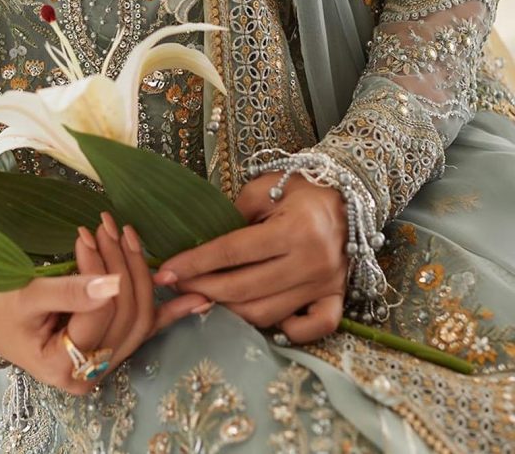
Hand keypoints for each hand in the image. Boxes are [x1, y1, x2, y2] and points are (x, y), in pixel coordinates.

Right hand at [0, 211, 208, 393]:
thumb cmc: (3, 311)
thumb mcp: (25, 297)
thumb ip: (68, 291)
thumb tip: (110, 282)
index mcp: (66, 367)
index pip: (100, 312)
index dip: (98, 270)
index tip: (87, 234)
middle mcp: (94, 373)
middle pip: (127, 314)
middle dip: (121, 263)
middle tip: (106, 224)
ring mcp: (109, 362)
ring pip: (142, 316)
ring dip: (140, 271)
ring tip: (128, 234)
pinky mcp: (117, 345)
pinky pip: (149, 328)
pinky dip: (175, 311)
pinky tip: (199, 296)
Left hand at [153, 172, 347, 342]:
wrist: (351, 196)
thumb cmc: (302, 188)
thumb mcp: (265, 188)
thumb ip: (235, 213)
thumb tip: (203, 242)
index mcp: (293, 229)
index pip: (233, 252)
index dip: (195, 263)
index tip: (166, 271)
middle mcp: (310, 261)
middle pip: (244, 287)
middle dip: (202, 289)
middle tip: (176, 286)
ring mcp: (325, 284)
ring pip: (267, 313)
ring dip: (229, 311)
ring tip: (203, 299)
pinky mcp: (337, 298)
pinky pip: (313, 328)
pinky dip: (287, 330)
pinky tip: (264, 318)